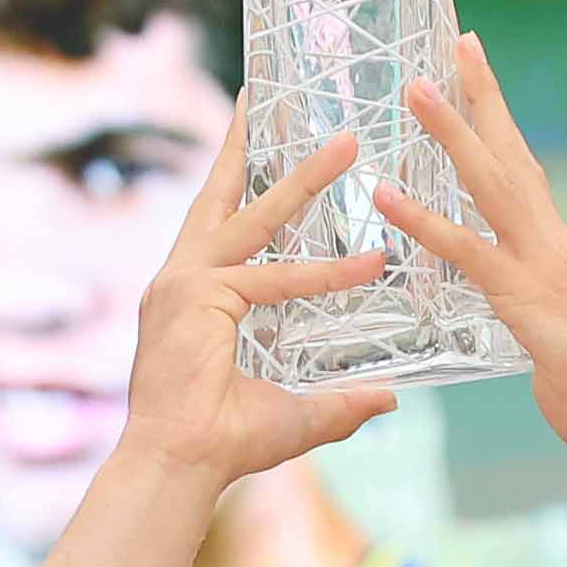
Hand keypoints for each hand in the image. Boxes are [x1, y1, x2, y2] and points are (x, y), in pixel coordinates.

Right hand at [120, 105, 401, 487]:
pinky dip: (322, 274)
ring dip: (303, 179)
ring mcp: (182, 284)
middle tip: (274, 96)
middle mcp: (182, 279)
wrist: (177, 469)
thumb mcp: (297, 414)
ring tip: (348, 144)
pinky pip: (271, 280)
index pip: (226, 224)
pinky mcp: (194, 298)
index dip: (249, 184)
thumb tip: (390, 397)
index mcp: (194, 295)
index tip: (266, 142)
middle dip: (253, 145)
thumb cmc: (222, 444)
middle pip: (225, 196)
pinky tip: (370, 264)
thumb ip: (342, 400)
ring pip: (255, 221)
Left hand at [378, 31, 566, 468]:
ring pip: (489, 183)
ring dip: (450, 134)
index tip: (481, 78)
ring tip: (414, 89)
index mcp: (557, 250)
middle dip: (483, 98)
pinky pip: (466, 250)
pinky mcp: (524, 298)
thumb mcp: (562, 348)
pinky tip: (386, 196)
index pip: (524, 173)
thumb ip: (541, 330)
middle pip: (512, 155)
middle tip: (459, 44)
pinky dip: (424, 220)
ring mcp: (540, 265)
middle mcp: (551, 243)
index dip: (500, 125)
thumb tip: (540, 343)